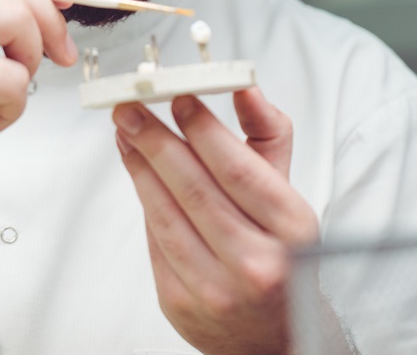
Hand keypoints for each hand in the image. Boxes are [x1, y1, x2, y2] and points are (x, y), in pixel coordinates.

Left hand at [113, 89, 319, 354]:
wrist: (270, 335)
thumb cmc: (279, 255)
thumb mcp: (287, 195)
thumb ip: (267, 135)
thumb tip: (245, 86)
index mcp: (291, 232)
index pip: (239, 170)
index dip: (204, 130)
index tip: (179, 98)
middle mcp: (257, 264)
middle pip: (196, 189)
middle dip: (157, 141)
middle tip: (132, 109)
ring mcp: (215, 288)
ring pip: (166, 214)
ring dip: (140, 167)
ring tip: (126, 133)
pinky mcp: (178, 302)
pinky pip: (154, 240)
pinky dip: (143, 200)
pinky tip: (136, 171)